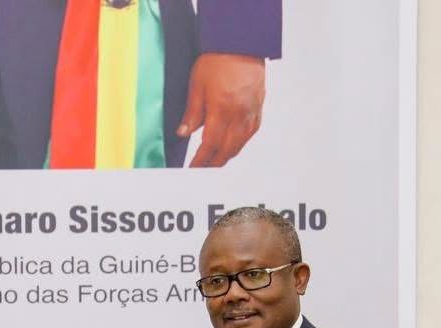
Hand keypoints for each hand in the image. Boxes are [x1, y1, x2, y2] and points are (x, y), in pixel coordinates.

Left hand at [178, 53, 265, 167]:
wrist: (241, 44)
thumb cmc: (218, 59)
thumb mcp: (196, 85)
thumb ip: (191, 113)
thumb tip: (183, 134)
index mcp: (221, 110)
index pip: (209, 145)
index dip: (201, 161)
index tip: (193, 169)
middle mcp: (239, 115)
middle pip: (226, 150)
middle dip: (213, 163)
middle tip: (202, 170)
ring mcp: (251, 113)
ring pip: (239, 145)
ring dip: (226, 156)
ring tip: (214, 161)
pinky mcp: (258, 109)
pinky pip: (249, 134)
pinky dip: (239, 144)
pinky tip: (232, 146)